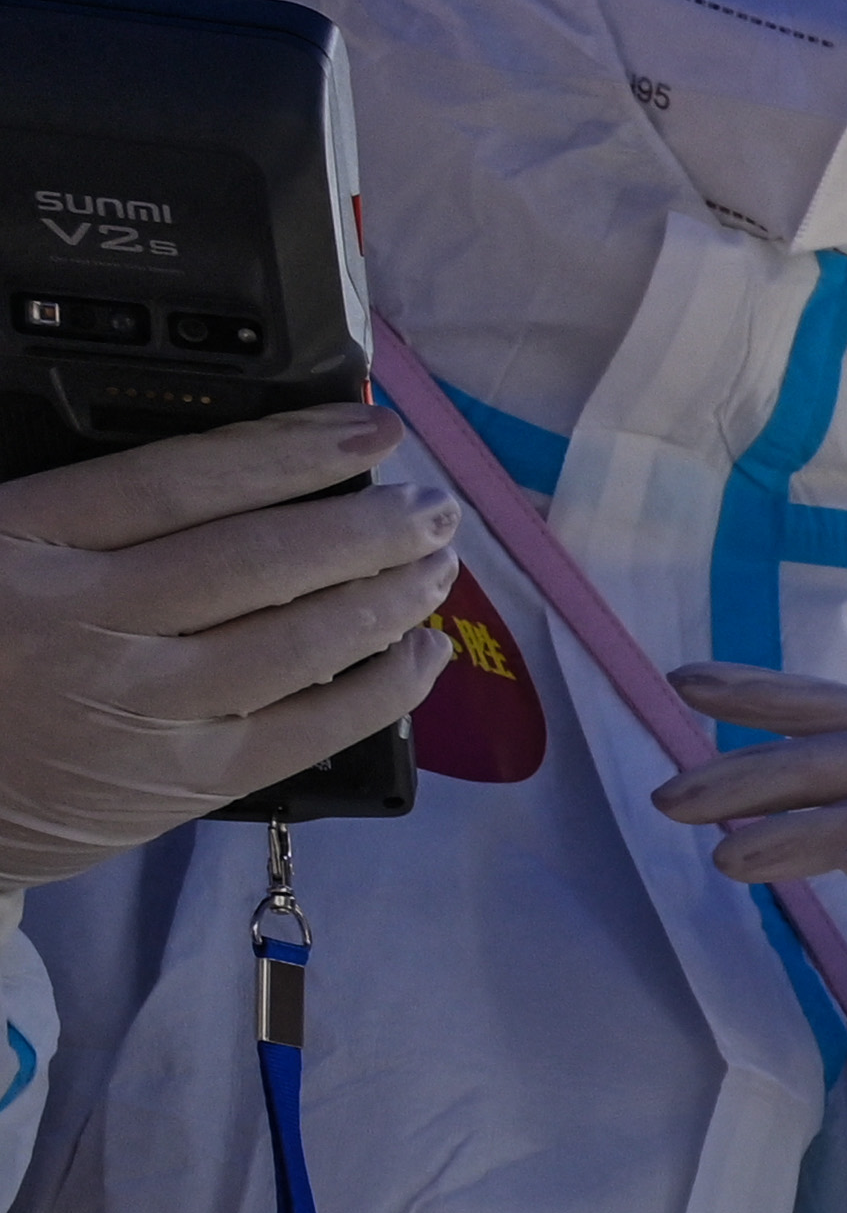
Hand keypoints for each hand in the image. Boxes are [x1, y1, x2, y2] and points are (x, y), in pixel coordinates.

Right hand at [0, 406, 462, 886]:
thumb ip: (79, 503)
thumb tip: (231, 460)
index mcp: (24, 546)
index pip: (179, 483)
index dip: (288, 451)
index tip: (367, 430)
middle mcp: (90, 627)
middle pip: (259, 559)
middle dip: (366, 527)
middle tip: (431, 505)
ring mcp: (144, 710)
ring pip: (297, 641)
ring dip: (388, 598)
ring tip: (440, 563)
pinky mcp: (187, 782)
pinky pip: (308, 729)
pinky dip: (382, 690)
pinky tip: (425, 653)